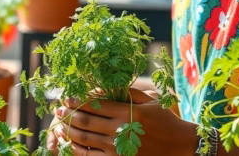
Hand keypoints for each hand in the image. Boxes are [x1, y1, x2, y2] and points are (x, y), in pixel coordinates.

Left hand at [53, 88, 197, 155]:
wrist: (181, 147)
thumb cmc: (166, 121)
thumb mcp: (150, 101)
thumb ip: (128, 93)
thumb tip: (106, 88)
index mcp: (126, 112)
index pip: (94, 104)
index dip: (76, 101)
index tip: (66, 98)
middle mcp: (119, 130)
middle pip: (86, 121)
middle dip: (68, 115)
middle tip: (57, 111)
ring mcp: (117, 148)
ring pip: (85, 139)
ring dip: (68, 131)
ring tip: (58, 126)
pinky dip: (77, 149)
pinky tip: (70, 143)